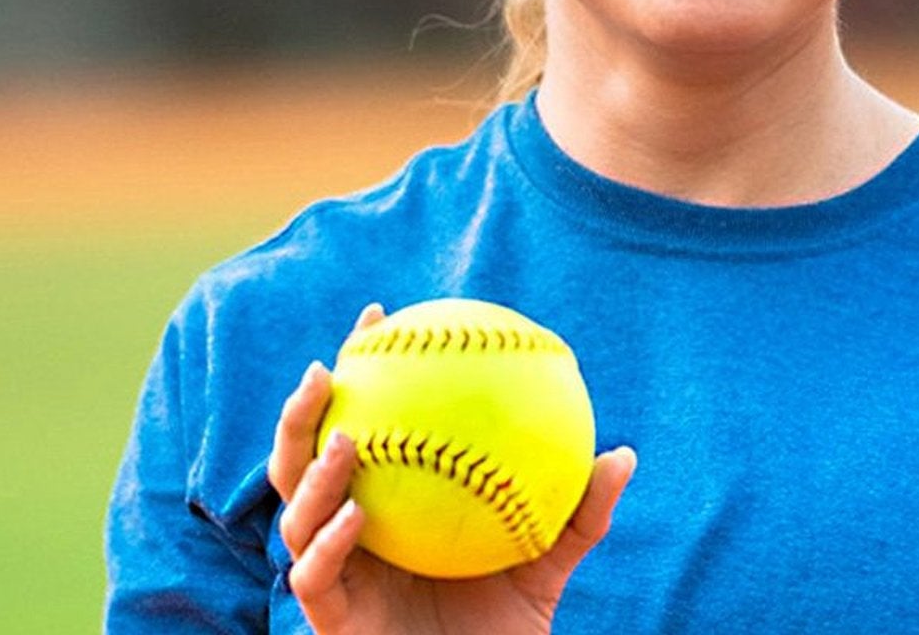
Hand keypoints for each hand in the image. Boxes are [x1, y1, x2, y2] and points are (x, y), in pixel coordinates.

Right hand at [268, 304, 634, 634]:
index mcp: (386, 503)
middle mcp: (350, 531)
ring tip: (347, 438)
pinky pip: (314, 577)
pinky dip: (329, 543)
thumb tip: (623, 454)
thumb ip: (579, 513)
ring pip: (295, 516)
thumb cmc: (506, 630)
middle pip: (300, 463)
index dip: (361, 368)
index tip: (378, 314)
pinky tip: (356, 516)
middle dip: (301, 414)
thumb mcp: (546, 561)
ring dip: (313, 474)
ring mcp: (337, 575)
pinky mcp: (332, 621)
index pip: (361, 422)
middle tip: (327, 368)